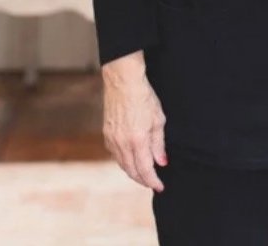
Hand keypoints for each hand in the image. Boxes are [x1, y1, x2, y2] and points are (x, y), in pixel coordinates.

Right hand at [102, 50, 167, 191]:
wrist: (123, 81)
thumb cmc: (143, 97)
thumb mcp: (158, 119)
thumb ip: (159, 143)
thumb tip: (161, 162)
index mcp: (137, 141)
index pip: (145, 170)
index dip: (153, 181)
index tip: (160, 187)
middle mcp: (122, 143)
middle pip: (132, 171)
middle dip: (143, 180)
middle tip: (152, 182)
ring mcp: (112, 139)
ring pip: (122, 164)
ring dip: (133, 172)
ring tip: (143, 173)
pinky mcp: (106, 133)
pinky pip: (115, 154)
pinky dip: (123, 161)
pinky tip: (129, 159)